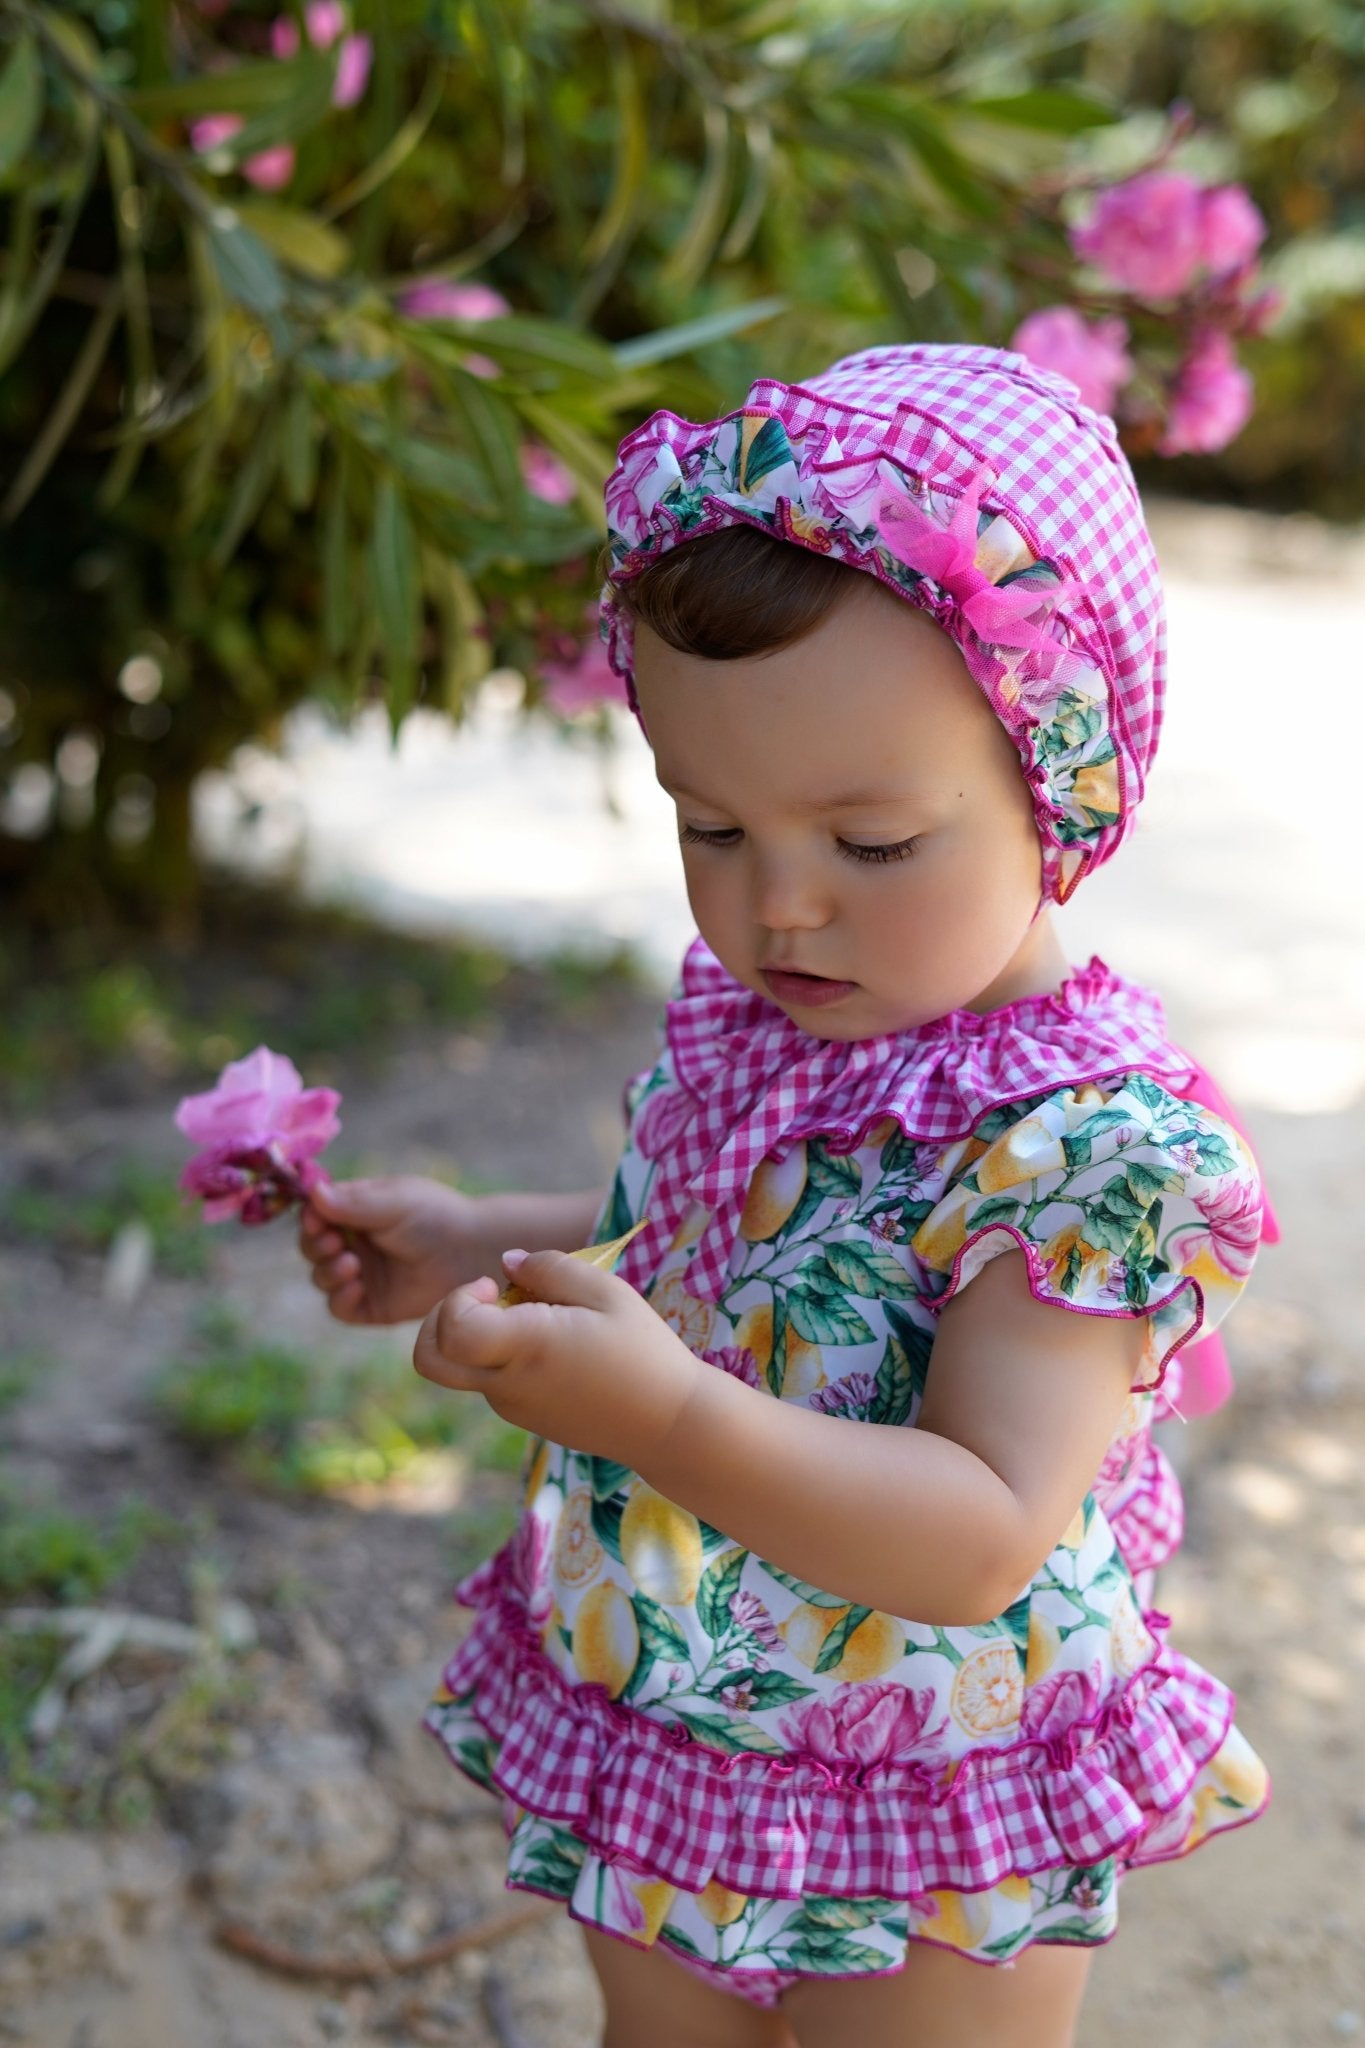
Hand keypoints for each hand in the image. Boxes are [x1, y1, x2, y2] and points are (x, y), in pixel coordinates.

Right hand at [298, 1175, 480, 1324]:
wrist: (470, 1252)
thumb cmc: (435, 1216)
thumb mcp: (393, 1201)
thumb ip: (352, 1201)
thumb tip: (312, 1193)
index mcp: (355, 1211)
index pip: (315, 1215)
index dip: (311, 1220)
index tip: (317, 1221)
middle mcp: (355, 1243)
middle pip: (312, 1248)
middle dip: (316, 1246)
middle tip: (333, 1243)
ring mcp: (363, 1275)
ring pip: (322, 1278)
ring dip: (327, 1271)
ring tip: (350, 1264)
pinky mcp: (373, 1305)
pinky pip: (341, 1307)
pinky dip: (340, 1298)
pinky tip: (355, 1286)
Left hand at [413, 1248, 700, 1466]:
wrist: (669, 1426)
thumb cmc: (644, 1352)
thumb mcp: (607, 1292)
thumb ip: (551, 1268)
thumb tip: (507, 1263)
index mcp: (525, 1348)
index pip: (451, 1330)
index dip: (457, 1299)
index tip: (493, 1286)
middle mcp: (508, 1384)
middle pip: (429, 1360)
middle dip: (439, 1321)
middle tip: (486, 1301)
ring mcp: (512, 1408)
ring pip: (463, 1367)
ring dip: (482, 1335)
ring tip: (543, 1319)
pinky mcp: (525, 1418)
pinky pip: (493, 1381)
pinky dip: (504, 1356)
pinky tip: (556, 1345)